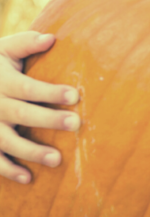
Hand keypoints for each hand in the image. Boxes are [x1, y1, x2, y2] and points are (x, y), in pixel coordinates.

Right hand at [0, 31, 79, 183]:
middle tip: (76, 124)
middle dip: (48, 120)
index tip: (75, 96)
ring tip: (57, 159)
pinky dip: (8, 170)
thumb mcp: (2, 50)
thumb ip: (25, 43)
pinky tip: (28, 178)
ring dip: (31, 152)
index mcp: (1, 81)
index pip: (27, 88)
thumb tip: (51, 37)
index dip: (49, 92)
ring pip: (7, 141)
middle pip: (22, 114)